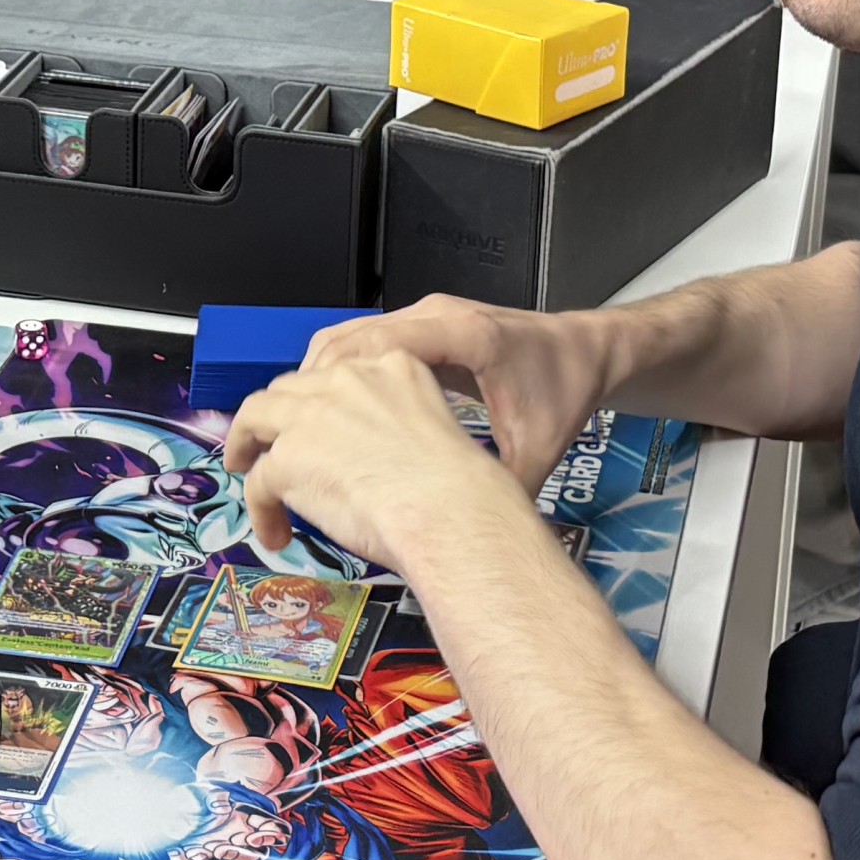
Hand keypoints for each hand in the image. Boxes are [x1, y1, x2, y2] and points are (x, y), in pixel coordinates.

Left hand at [221, 342, 518, 570]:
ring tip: (245, 469)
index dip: (318, 400)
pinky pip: (259, 483)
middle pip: (290, 389)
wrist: (452, 512)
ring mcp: (312, 415)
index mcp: (392, 365)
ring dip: (247, 444)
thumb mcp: (435, 428)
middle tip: (273, 443)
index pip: (337, 374)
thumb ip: (395, 426)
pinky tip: (276, 533)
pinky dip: (260, 509)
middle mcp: (347, 379)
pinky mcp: (288, 457)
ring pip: (257, 419)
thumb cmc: (461, 489)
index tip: (315, 422)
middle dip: (277, 416)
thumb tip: (367, 457)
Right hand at [302, 293, 617, 490]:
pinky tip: (330, 416)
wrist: (586, 352)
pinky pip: (364, 342)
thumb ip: (502, 489)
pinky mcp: (421, 328)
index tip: (299, 425)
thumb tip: (472, 542)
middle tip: (273, 437)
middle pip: (348, 339)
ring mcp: (424, 318)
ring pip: (348, 338)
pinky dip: (338, 374)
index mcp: (462, 336)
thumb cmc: (564, 391)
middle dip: (306, 387)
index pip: (379, 345)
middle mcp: (434, 317)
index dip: (332, 383)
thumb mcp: (538, 450)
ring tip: (293, 431)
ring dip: (316, 380)